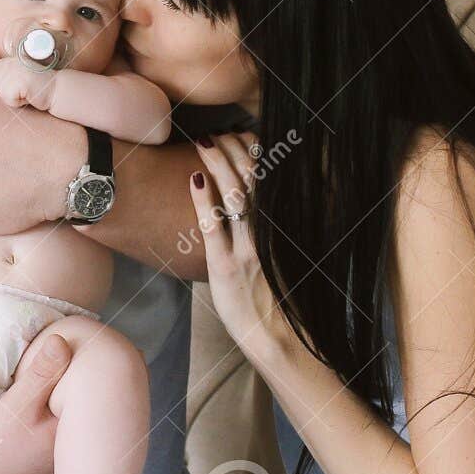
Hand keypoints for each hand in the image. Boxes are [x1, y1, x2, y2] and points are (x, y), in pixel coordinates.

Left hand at [0, 55, 56, 109]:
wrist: (55, 88)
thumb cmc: (35, 86)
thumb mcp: (15, 77)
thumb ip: (1, 78)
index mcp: (5, 60)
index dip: (4, 87)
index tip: (19, 84)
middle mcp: (7, 62)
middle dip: (7, 92)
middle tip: (24, 88)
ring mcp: (12, 70)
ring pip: (0, 93)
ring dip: (13, 97)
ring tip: (27, 91)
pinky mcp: (18, 81)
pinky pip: (9, 99)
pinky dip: (19, 102)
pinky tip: (29, 95)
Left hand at [189, 134, 296, 360]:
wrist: (279, 340)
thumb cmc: (278, 302)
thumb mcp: (280, 259)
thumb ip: (271, 233)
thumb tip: (259, 209)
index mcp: (280, 228)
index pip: (270, 179)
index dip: (256, 152)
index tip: (242, 135)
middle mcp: (266, 233)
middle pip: (252, 179)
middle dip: (235, 150)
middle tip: (218, 132)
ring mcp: (246, 249)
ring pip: (234, 195)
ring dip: (218, 164)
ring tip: (204, 141)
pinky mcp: (226, 267)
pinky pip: (214, 227)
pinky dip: (203, 201)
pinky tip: (194, 179)